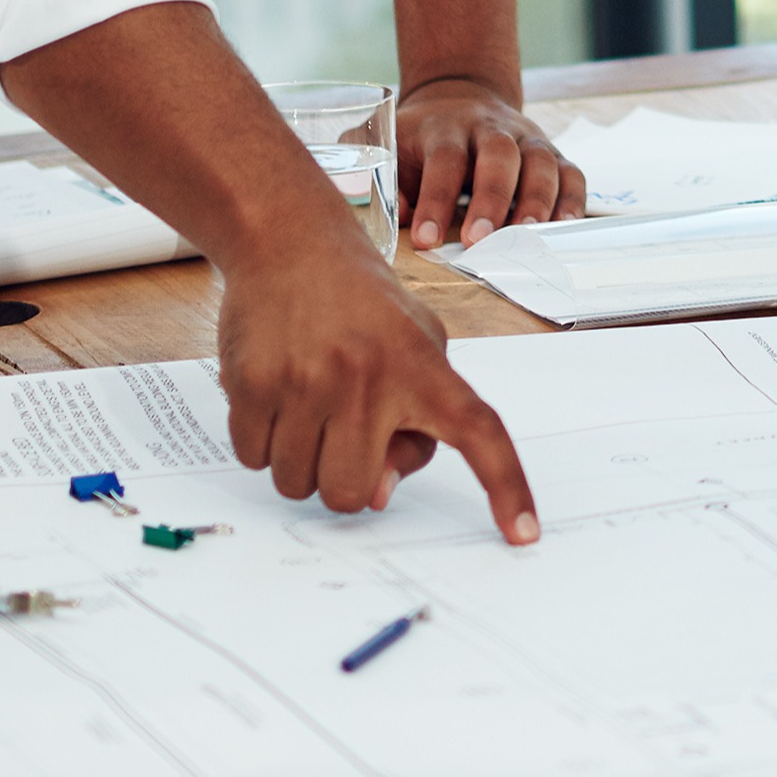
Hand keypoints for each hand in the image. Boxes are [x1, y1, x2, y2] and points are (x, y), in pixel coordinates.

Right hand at [211, 236, 537, 525]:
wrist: (289, 242)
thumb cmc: (361, 306)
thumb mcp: (413, 348)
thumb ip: (412, 429)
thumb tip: (374, 496)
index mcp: (423, 368)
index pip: (479, 432)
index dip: (505, 486)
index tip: (524, 534)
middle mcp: (369, 376)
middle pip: (350, 492)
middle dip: (343, 479)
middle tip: (340, 433)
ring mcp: (306, 381)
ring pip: (297, 483)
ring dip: (298, 463)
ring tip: (307, 407)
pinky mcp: (254, 383)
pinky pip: (253, 457)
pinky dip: (261, 443)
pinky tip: (275, 395)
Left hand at [389, 77, 585, 249]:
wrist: (461, 100)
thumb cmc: (424, 140)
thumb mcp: (395, 150)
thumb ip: (391, 183)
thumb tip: (400, 216)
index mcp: (447, 127)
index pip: (445, 159)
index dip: (436, 199)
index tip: (427, 239)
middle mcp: (491, 127)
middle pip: (499, 154)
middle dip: (491, 199)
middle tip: (478, 240)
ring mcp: (527, 138)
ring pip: (540, 162)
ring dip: (536, 201)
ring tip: (525, 237)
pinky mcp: (553, 154)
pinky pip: (571, 173)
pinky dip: (572, 200)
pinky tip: (563, 227)